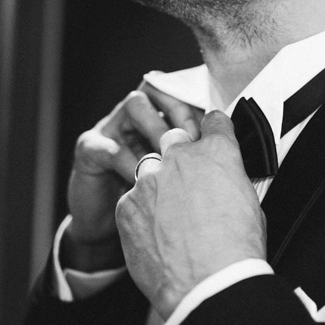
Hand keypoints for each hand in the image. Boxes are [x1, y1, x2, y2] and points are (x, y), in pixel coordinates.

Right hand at [64, 83, 201, 270]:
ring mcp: (113, 130)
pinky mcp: (90, 150)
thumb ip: (199, 166)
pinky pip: (109, 144)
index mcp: (161, 123)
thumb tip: (235, 163)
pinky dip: (128, 159)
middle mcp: (138, 119)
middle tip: (194, 134)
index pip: (182, 98)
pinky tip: (140, 179)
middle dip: (180, 109)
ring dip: (157, 125)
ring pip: (134, 104)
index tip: (216, 126)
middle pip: (160, 91)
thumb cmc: (152, 209)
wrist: (110, 233)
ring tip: (168, 151)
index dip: (199, 108)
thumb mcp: (179, 183)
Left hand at [116, 110, 265, 317]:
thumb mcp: (250, 205)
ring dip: (157, 187)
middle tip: (188, 184)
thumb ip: (229, 180)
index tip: (211, 136)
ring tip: (170, 218)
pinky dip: (141, 214)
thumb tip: (224, 183)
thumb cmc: (235, 251)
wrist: (207, 286)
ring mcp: (148, 180)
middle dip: (180, 156)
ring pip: (148, 171)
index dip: (214, 131)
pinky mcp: (126, 206)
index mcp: (217, 153)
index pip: (213, 122)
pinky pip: (131, 201)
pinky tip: (156, 236)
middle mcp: (179, 159)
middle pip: (174, 139)